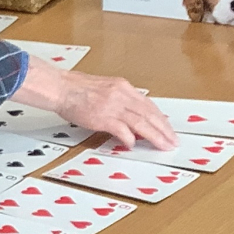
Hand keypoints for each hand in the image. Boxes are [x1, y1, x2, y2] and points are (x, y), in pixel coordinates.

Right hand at [15, 61, 175, 149]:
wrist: (60, 87)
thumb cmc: (76, 88)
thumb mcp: (104, 88)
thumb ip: (118, 99)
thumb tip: (129, 114)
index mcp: (123, 87)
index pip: (149, 105)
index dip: (160, 119)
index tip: (168, 129)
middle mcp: (122, 95)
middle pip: (150, 114)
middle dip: (164, 130)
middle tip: (173, 141)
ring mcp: (113, 106)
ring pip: (141, 122)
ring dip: (154, 136)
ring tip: (163, 146)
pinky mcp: (103, 117)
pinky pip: (122, 130)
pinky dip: (129, 139)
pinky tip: (132, 146)